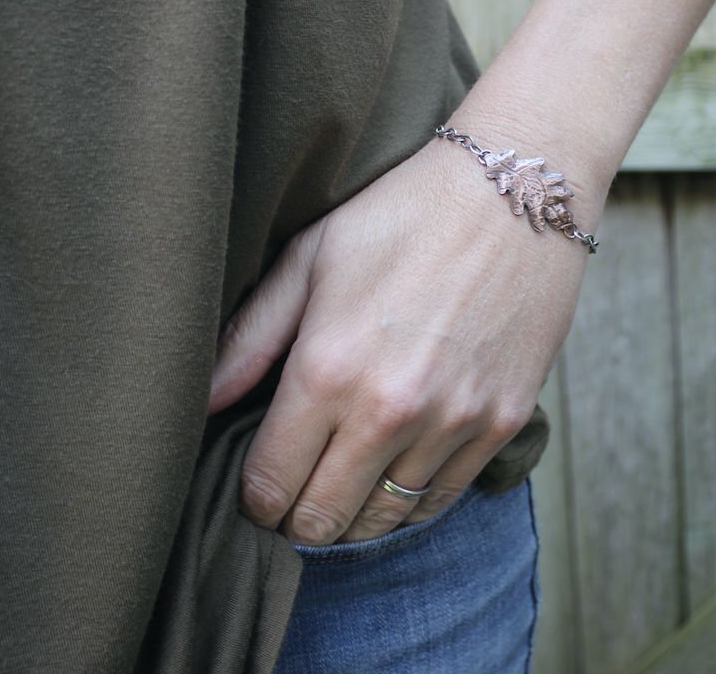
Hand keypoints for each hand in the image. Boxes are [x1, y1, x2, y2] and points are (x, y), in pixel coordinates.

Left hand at [208, 131, 589, 543]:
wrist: (514, 193)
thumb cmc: (401, 216)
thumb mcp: (310, 259)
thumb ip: (250, 338)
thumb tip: (201, 401)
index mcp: (328, 368)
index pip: (272, 483)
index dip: (255, 499)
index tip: (258, 491)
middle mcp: (389, 410)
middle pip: (323, 519)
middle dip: (297, 520)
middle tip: (293, 500)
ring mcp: (453, 421)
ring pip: (384, 521)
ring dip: (353, 518)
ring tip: (341, 491)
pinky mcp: (501, 422)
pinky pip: (443, 499)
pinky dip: (410, 504)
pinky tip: (393, 481)